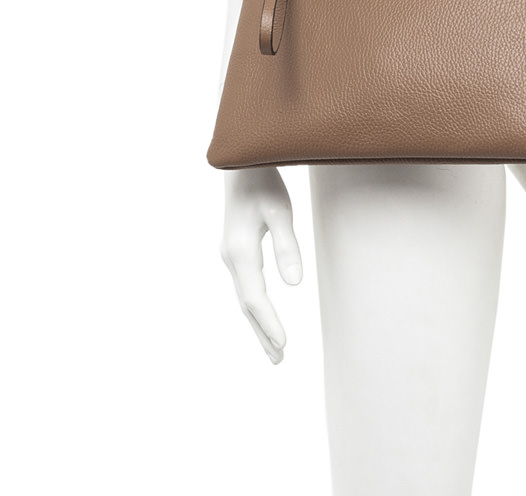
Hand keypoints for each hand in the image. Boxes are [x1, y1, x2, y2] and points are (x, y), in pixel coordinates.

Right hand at [220, 167, 302, 362]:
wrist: (241, 164)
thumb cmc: (264, 183)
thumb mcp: (280, 212)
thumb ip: (287, 247)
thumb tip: (295, 284)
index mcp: (240, 252)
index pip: (255, 299)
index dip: (270, 323)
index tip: (284, 345)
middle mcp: (231, 258)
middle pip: (247, 305)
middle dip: (262, 333)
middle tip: (278, 361)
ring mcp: (230, 255)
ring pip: (244, 298)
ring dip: (258, 323)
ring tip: (274, 348)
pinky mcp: (235, 250)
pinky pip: (245, 287)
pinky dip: (254, 306)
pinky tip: (263, 314)